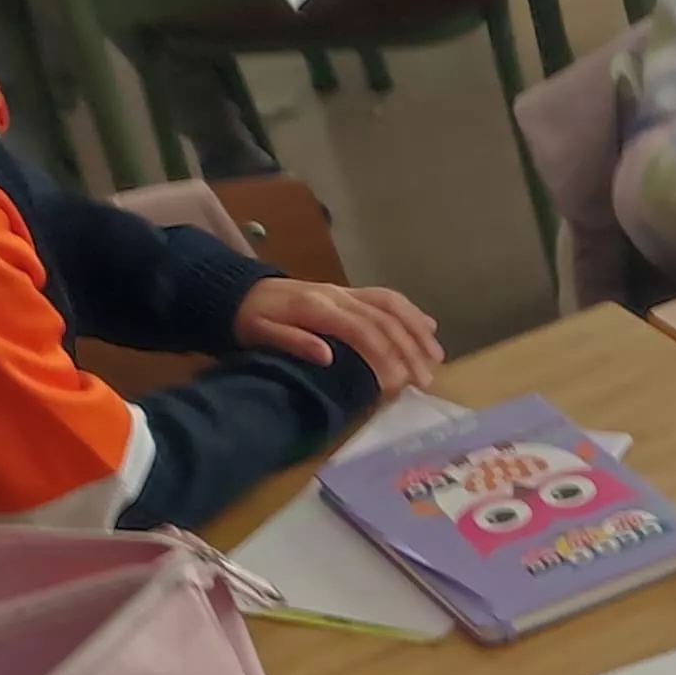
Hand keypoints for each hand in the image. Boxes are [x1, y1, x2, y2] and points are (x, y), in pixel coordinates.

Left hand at [233, 278, 439, 392]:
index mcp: (317, 307)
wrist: (238, 291)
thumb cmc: (251, 319)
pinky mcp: (349, 292)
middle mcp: (337, 295)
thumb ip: (294, 342)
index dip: (384, 356)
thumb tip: (328, 357)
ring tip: (436, 356)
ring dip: (418, 330)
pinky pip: (386, 297)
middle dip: (410, 350)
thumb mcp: (260, 333)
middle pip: (384, 319)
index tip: (400, 383)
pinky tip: (428, 328)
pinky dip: (411, 313)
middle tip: (427, 380)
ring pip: (392, 304)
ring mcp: (345, 291)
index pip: (362, 330)